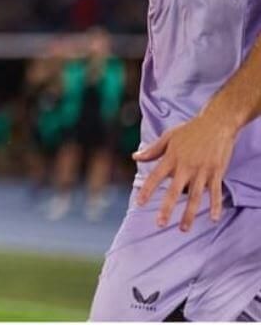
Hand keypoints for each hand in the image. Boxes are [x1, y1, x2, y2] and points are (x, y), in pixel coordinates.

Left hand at [133, 112, 237, 230]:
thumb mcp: (168, 137)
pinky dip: (216, 205)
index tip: (139, 203)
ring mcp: (202, 171)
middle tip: (159, 224)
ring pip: (195, 197)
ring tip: (183, 229)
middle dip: (167, 208)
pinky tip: (214, 219)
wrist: (216, 123)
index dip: (147, 191)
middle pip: (174, 191)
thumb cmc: (190, 130)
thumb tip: (134, 157)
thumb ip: (152, 150)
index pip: (155, 177)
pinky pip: (215, 192)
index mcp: (171, 158)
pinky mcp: (217, 172)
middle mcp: (186, 167)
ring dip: (189, 214)